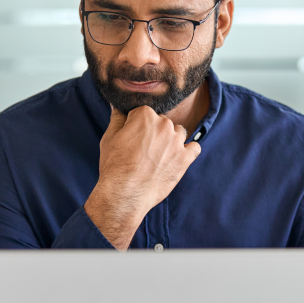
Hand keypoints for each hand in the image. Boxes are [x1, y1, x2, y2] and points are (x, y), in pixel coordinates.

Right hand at [83, 106, 201, 249]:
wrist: (125, 194)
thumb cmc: (114, 165)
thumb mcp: (109, 138)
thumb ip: (117, 119)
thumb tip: (118, 108)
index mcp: (144, 115)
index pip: (143, 112)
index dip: (135, 124)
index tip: (131, 136)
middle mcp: (164, 124)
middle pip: (161, 122)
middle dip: (153, 132)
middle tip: (142, 149)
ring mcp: (177, 141)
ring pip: (178, 132)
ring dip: (170, 140)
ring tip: (158, 155)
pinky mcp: (185, 158)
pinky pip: (194, 148)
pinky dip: (187, 151)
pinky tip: (176, 158)